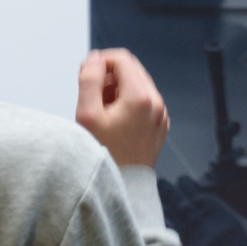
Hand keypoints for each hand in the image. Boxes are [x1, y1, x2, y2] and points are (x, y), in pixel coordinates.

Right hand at [76, 49, 169, 167]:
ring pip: (138, 84)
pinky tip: (114, 119)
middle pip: (131, 69)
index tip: (86, 75)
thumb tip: (94, 58)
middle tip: (91, 95)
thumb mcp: (87, 115)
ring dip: (117, 88)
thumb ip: (89, 80)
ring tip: (101, 109)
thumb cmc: (103, 154)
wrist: (124, 187)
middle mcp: (156, 103)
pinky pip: (144, 101)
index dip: (100, 62)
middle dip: (109, 75)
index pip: (122, 59)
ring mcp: (161, 114)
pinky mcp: (160, 124)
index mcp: (141, 97)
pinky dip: (127, 101)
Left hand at [157, 176, 246, 245]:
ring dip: (166, 204)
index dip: (189, 187)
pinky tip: (163, 217)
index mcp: (220, 213)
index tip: (182, 180)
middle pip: (183, 203)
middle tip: (162, 182)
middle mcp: (205, 222)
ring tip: (159, 194)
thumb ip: (236, 209)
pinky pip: (176, 235)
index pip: (199, 195)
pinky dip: (168, 224)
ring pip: (176, 216)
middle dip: (173, 192)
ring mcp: (195, 238)